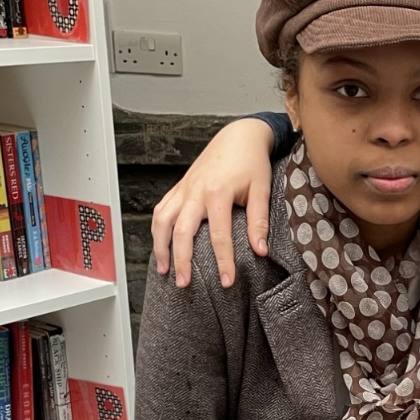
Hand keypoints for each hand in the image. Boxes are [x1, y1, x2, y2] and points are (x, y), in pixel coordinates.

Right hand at [151, 118, 274, 288]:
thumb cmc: (251, 161)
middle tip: (183, 283)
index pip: (219, 235)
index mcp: (217, 193)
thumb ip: (259, 221)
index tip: (227, 281)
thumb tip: (260, 250)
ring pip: (162, 220)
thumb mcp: (261, 189)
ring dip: (160, 247)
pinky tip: (161, 246)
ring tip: (165, 270)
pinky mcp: (180, 187)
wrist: (239, 135)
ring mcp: (184, 189)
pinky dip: (157, 229)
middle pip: (181, 232)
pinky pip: (161, 209)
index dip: (223, 261)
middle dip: (181, 260)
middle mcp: (195, 191)